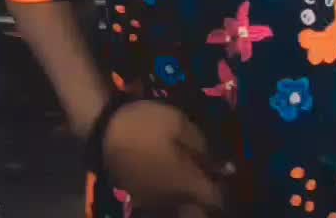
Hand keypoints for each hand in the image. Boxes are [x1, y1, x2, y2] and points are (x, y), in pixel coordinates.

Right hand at [102, 100, 223, 212]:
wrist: (105, 130)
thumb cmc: (148, 124)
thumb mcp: (182, 125)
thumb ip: (206, 149)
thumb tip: (228, 168)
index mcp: (186, 185)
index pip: (216, 200)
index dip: (226, 189)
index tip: (230, 175)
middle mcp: (171, 201)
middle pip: (198, 209)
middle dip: (209, 196)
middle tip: (214, 176)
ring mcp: (153, 201)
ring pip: (181, 207)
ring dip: (192, 196)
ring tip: (195, 175)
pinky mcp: (139, 196)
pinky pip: (165, 202)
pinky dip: (175, 194)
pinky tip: (175, 175)